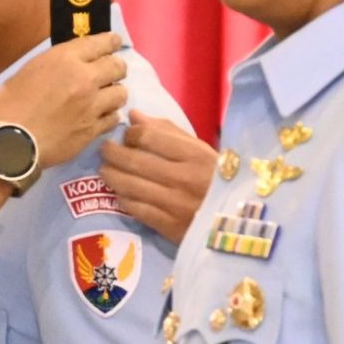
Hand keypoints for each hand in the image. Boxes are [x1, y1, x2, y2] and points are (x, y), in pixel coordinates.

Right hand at [0, 34, 129, 166]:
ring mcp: (92, 106)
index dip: (111, 41)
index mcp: (66, 59)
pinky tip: (99, 118)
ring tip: (105, 98)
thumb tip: (68, 65)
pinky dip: (108, 116)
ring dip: (114, 93)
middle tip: (109, 74)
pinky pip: (113, 119)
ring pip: (121, 93)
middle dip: (116, 68)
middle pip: (118, 67)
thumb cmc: (9, 103)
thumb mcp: (28, 70)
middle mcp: (86, 78)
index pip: (102, 43)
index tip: (113, 43)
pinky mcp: (93, 129)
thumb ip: (55, 65)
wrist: (9, 142)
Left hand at [97, 111, 214, 240]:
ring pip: (130, 186)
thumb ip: (168, 132)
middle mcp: (183, 178)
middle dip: (113, 153)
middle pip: (135, 161)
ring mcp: (174, 204)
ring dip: (112, 176)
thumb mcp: (202, 151)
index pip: (150, 137)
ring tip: (105, 170)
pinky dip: (123, 199)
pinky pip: (136, 210)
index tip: (126, 134)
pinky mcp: (169, 227)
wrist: (239, 223)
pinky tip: (120, 193)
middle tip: (105, 149)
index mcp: (195, 156)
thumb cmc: (217, 180)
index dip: (131, 133)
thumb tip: (134, 116)